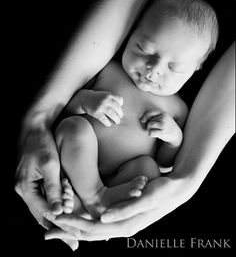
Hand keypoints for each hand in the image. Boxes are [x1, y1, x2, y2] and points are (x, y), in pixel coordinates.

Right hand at [15, 126, 78, 249]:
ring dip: (57, 221)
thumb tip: (58, 211)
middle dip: (59, 230)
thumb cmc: (42, 144)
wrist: (34, 127)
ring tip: (71, 235)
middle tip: (75, 243)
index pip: (44, 213)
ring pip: (43, 210)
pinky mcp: (34, 181)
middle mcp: (24, 190)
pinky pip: (44, 200)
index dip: (61, 225)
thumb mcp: (49, 165)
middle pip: (42, 216)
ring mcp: (28, 186)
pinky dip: (54, 209)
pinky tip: (63, 215)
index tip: (76, 236)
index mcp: (25, 187)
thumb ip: (53, 188)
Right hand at [44, 176, 191, 240]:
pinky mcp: (144, 205)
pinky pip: (127, 213)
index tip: (47, 231)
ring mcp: (135, 217)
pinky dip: (114, 216)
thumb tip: (93, 210)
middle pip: (91, 233)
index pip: (88, 232)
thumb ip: (109, 206)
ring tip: (64, 221)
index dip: (67, 232)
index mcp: (117, 224)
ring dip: (84, 225)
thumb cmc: (148, 190)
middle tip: (47, 230)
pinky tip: (101, 217)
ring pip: (105, 227)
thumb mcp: (124, 198)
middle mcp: (124, 226)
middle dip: (68, 231)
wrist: (176, 184)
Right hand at [81, 90, 123, 126]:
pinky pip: (104, 119)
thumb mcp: (105, 94)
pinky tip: (109, 124)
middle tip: (121, 117)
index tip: (120, 109)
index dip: (121, 105)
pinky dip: (107, 123)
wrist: (84, 99)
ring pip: (112, 114)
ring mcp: (100, 106)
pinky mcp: (96, 112)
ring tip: (117, 122)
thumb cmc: (98, 98)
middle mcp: (105, 100)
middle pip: (117, 108)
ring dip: (116, 119)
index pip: (119, 100)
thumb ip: (113, 98)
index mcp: (108, 95)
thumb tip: (122, 107)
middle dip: (120, 114)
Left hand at [141, 111, 182, 145]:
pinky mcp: (163, 132)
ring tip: (153, 132)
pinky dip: (150, 134)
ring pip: (149, 125)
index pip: (152, 113)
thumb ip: (155, 118)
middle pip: (150, 120)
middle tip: (153, 130)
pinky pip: (151, 132)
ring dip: (148, 129)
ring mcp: (164, 125)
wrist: (176, 135)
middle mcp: (164, 118)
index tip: (142, 121)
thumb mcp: (163, 119)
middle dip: (149, 126)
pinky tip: (153, 135)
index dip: (145, 116)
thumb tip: (142, 120)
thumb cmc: (167, 127)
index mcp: (163, 114)